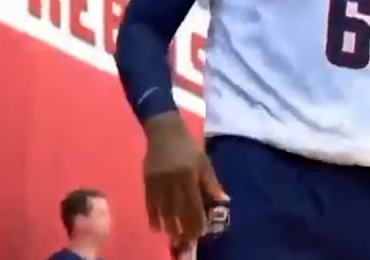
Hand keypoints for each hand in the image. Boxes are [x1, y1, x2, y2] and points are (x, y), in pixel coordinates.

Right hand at [142, 113, 227, 243]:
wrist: (164, 130)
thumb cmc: (187, 146)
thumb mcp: (204, 161)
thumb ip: (211, 182)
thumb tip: (222, 199)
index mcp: (189, 173)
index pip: (193, 202)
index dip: (196, 219)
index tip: (200, 232)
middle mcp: (172, 178)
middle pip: (177, 208)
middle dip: (183, 226)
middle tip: (187, 239)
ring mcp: (158, 180)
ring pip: (163, 208)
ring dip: (168, 225)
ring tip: (173, 236)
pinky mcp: (147, 180)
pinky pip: (150, 202)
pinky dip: (153, 216)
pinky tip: (157, 226)